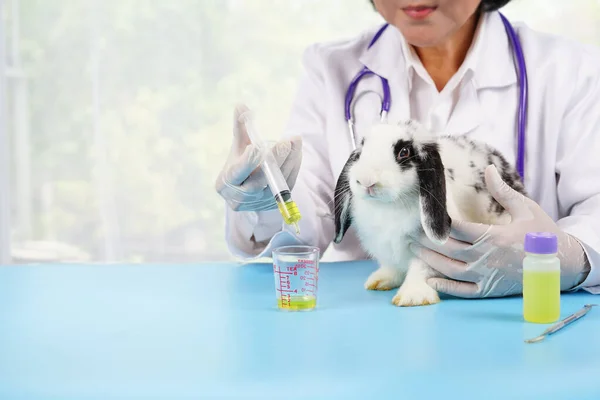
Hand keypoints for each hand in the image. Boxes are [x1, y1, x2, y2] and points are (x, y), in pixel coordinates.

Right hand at [215, 104, 301, 211]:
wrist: (243, 192)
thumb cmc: (239, 165)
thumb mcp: (238, 148)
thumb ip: (240, 128)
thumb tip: (241, 105)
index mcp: (227, 181)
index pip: (237, 172)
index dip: (247, 161)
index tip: (257, 147)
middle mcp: (241, 196)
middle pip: (260, 180)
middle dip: (275, 159)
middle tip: (287, 141)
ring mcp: (259, 202)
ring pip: (277, 182)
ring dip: (289, 161)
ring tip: (296, 141)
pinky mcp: (274, 203)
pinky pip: (287, 185)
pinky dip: (294, 167)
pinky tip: (297, 152)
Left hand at [410, 165, 590, 297]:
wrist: (561, 265)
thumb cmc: (542, 234)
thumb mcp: (525, 209)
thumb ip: (502, 191)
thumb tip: (488, 168)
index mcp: (495, 236)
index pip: (458, 229)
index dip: (438, 223)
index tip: (422, 216)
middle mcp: (487, 258)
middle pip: (448, 248)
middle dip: (426, 240)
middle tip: (408, 232)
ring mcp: (487, 276)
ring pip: (450, 270)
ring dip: (430, 260)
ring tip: (414, 250)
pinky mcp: (490, 290)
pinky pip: (463, 291)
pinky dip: (445, 287)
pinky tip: (430, 279)